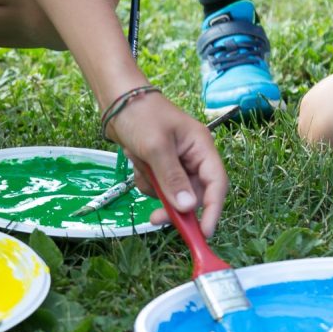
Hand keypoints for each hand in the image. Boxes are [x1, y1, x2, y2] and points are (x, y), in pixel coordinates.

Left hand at [110, 93, 227, 236]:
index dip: (213, 210)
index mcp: (202, 147)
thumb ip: (172, 178)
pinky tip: (136, 163)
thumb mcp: (156, 147)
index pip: (217, 184)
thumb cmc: (140, 115)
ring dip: (156, 189)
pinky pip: (158, 187)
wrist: (115, 99)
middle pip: (194, 194)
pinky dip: (146, 181)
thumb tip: (188, 207)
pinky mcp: (160, 165)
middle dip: (175, 206)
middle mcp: (193, 156)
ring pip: (174, 193)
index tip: (203, 232)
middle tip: (156, 219)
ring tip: (141, 168)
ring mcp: (176, 162)